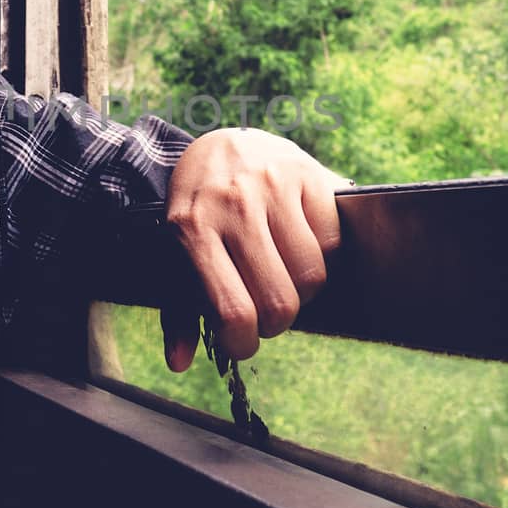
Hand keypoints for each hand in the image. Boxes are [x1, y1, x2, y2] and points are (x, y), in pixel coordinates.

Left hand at [162, 128, 343, 371]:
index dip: (243, 343)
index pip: (233, 311)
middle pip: (280, 302)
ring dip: (300, 291)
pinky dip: (320, 255)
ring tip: (281, 276)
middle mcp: (233, 206)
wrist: (220, 143)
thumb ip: (179, 311)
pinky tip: (297, 243)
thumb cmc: (198, 212)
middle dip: (274, 322)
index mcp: (192, 231)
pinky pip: (331, 242)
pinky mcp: (306, 173)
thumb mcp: (176, 255)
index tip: (243, 343)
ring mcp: (272, 185)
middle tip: (264, 312)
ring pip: (311, 276)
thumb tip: (180, 363)